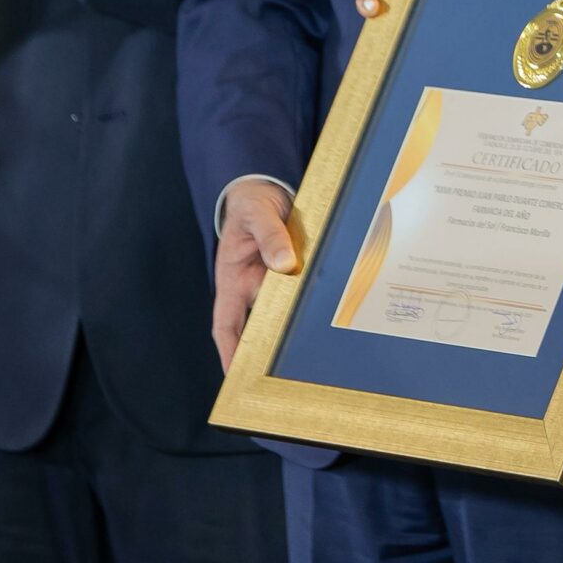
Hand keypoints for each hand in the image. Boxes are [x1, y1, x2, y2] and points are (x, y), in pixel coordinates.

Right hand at [213, 179, 300, 370]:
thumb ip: (271, 236)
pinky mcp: (298, 272)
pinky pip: (306, 293)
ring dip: (300, 329)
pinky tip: (335, 314)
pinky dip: (316, 304)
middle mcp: (255, 287)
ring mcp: (276, 282)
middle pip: (262, 327)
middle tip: (289, 376)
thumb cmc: (252, 203)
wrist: (266, 185)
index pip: (226, 325)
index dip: (230, 352)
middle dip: (272, 353)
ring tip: (319, 354)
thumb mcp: (258, 214)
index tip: (236, 377)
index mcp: (234, 280)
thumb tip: (285, 264)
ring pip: (288, 312)